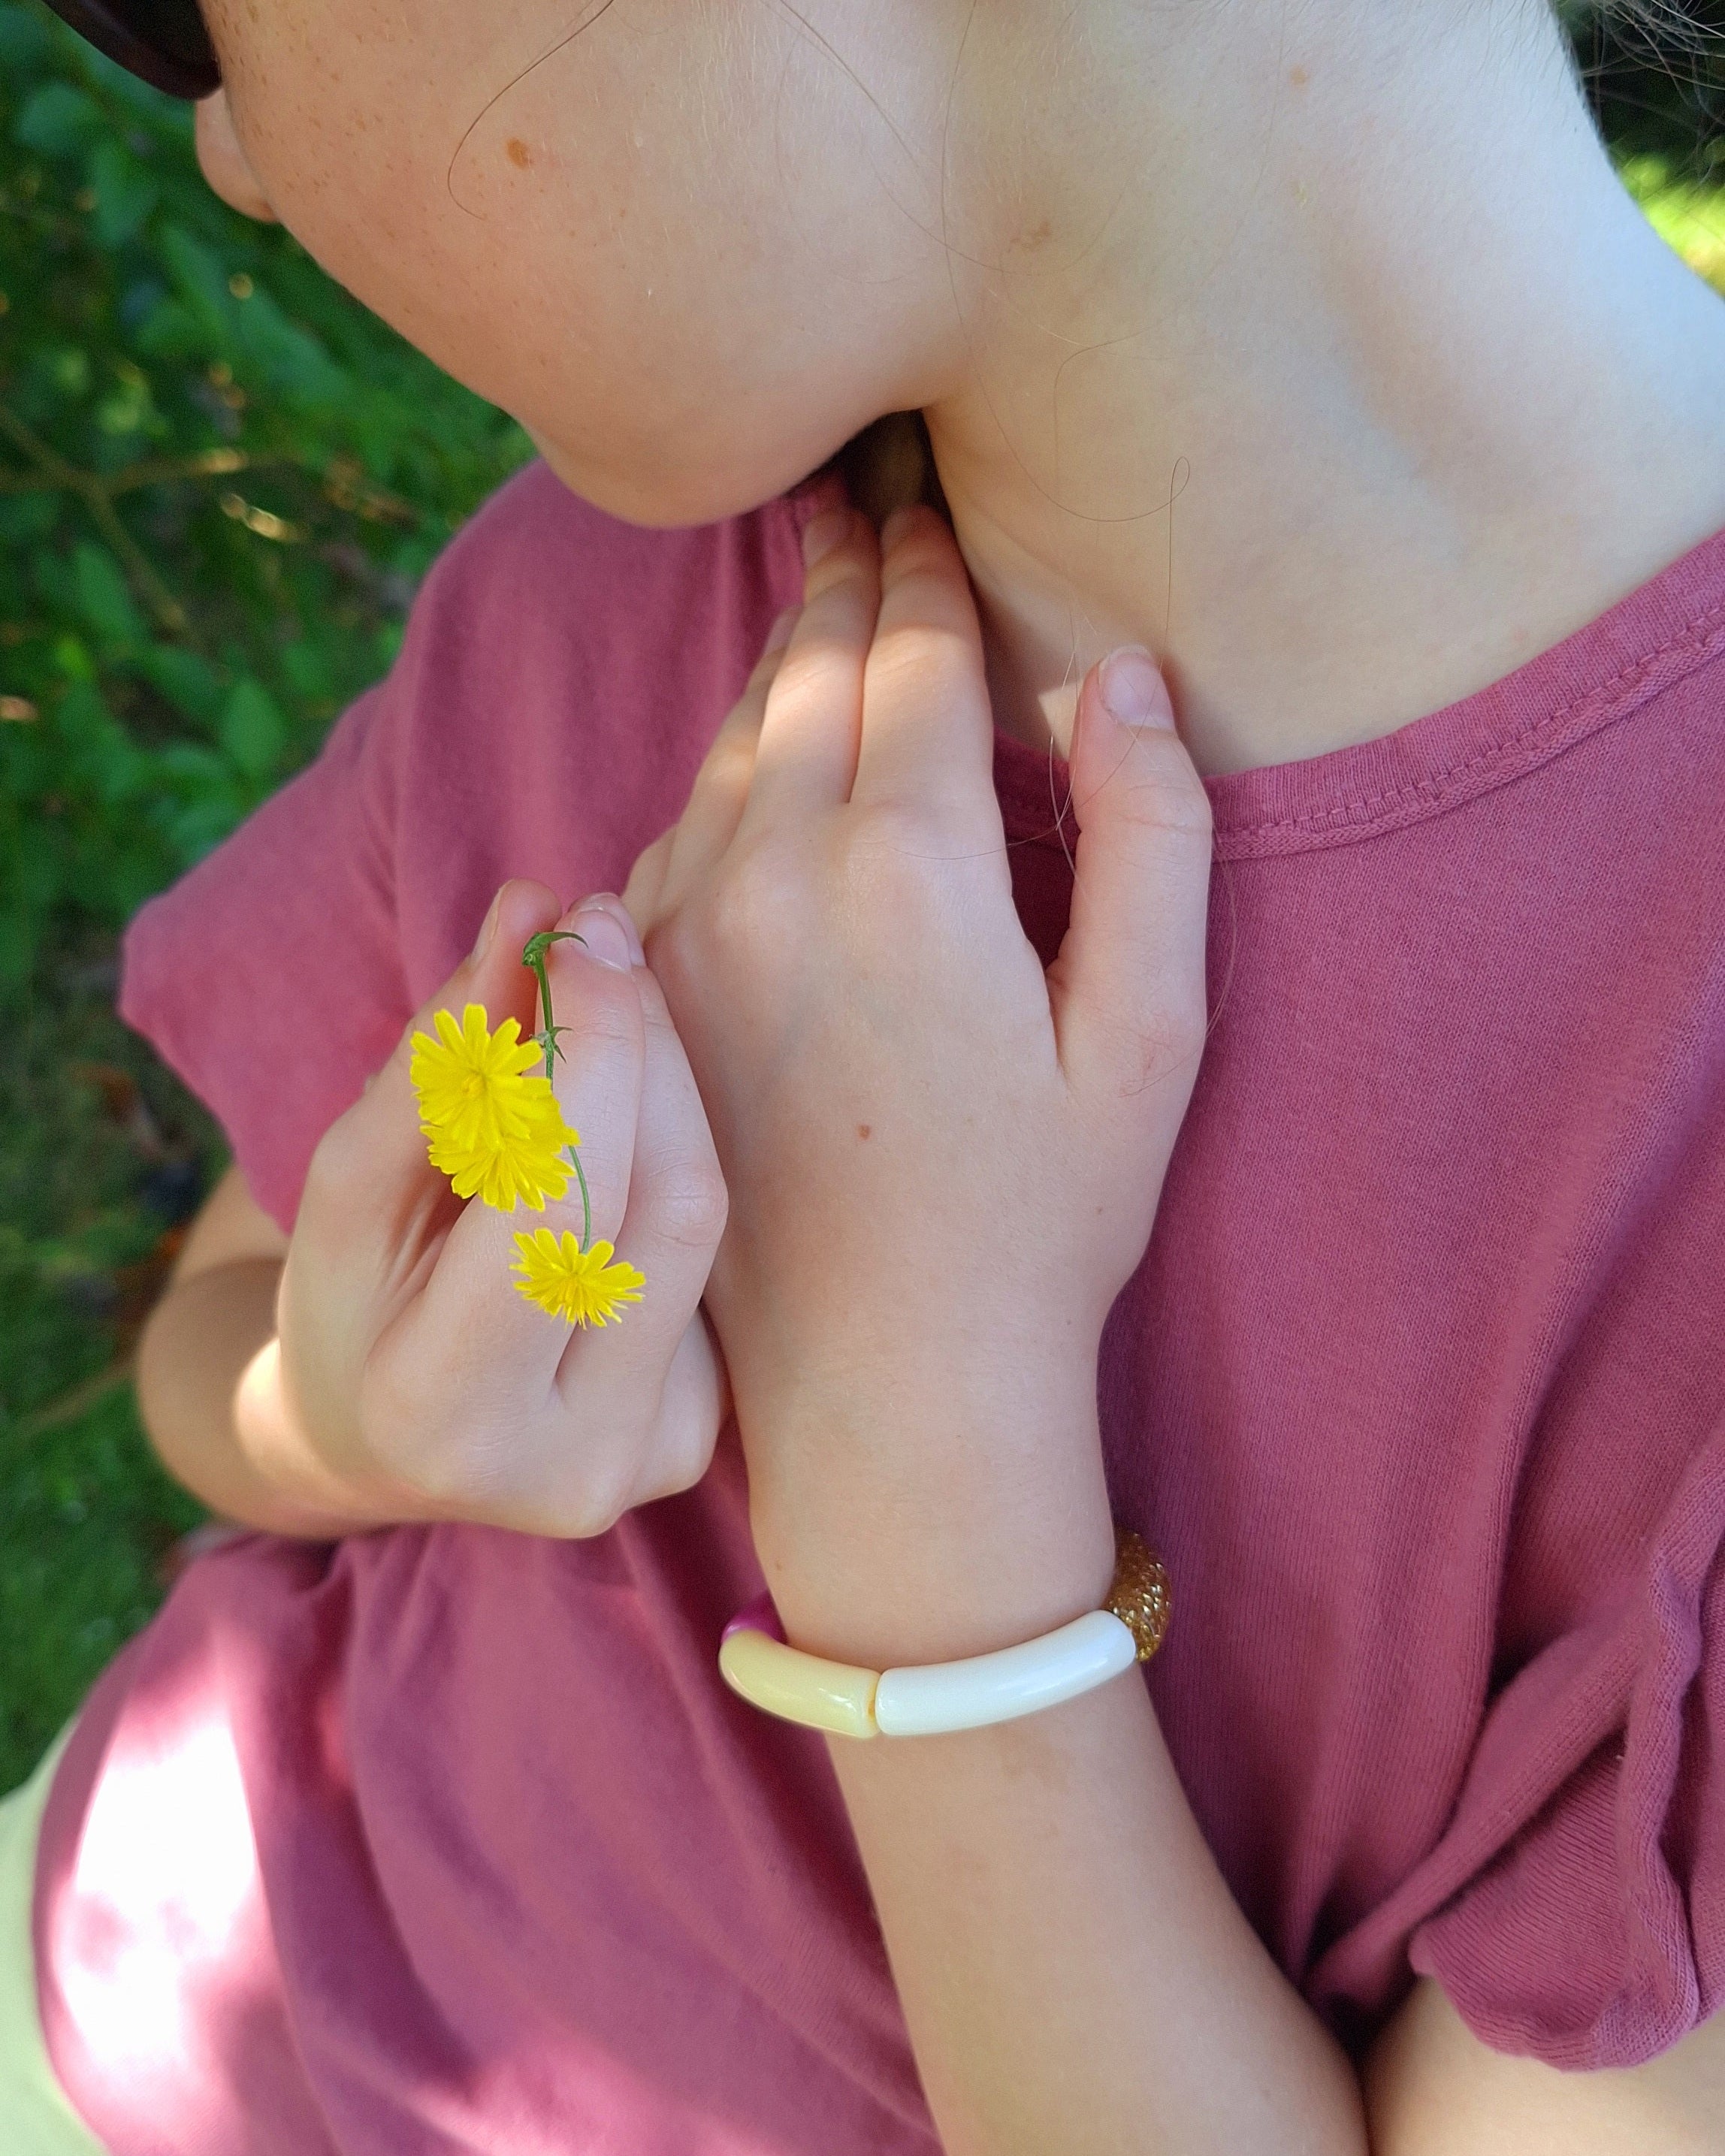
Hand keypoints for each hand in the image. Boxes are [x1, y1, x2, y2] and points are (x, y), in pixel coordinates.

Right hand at [257, 883, 728, 1536]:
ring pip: (706, 1222)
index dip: (586, 1053)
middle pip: (665, 1206)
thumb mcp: (349, 1186)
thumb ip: (438, 1059)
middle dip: (641, 1049)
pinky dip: (671, 1150)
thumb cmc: (350, 1300)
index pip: (557, 1204)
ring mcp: (652, 1459)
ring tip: (613, 994)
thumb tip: (530, 914)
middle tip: (604, 934)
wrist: (386, 1443)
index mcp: (441, 1408)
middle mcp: (569, 1463)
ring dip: (669, 1084)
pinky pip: (711, 1254)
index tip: (577, 929)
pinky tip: (631, 1093)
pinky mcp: (702, 1436)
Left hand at [634, 507, 1212, 1659]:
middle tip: (854, 486)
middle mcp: (775, 880)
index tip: (927, 489)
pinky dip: (726, 765)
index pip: (918, 659)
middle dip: (842, 574)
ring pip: (730, 742)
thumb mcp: (1149, 1039)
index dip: (929, 564)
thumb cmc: (1045, 1221)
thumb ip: (1149, 839)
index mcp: (914, 877)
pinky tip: (756, 745)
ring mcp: (683, 936)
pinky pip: (678, 827)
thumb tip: (1127, 676)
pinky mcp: (638, 993)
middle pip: (808, 675)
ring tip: (810, 583)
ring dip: (778, 659)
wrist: (890, 1385)